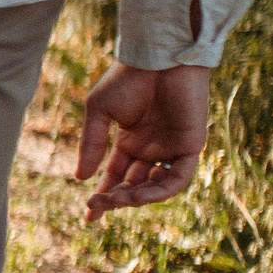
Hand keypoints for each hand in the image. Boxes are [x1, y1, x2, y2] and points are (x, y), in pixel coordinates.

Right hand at [76, 63, 211, 220]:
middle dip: (116, 199)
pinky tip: (141, 192)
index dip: (104, 196)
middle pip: (134, 185)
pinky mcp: (191, 146)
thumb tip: (81, 177)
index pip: (117, 176)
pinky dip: (161, 189)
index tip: (88, 215)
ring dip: (136, 197)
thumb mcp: (99, 111)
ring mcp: (171, 148)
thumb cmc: (127, 78)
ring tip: (117, 199)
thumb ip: (92, 144)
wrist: (158, 58)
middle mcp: (152, 148)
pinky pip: (179, 177)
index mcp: (130, 141)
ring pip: (156, 186)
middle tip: (97, 205)